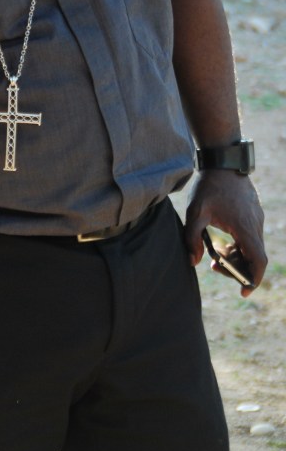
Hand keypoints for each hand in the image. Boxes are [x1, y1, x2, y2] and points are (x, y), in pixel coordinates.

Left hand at [184, 169, 266, 296]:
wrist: (223, 160)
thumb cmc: (208, 185)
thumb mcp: (195, 211)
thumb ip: (192, 237)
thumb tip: (193, 261)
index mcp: (244, 226)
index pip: (258, 260)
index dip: (253, 278)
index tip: (244, 290)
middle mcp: (255, 224)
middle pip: (254, 258)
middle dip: (237, 269)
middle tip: (215, 268)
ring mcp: (256, 218)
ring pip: (252, 248)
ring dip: (237, 257)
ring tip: (214, 257)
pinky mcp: (253, 214)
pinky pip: (250, 237)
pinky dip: (240, 246)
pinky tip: (223, 244)